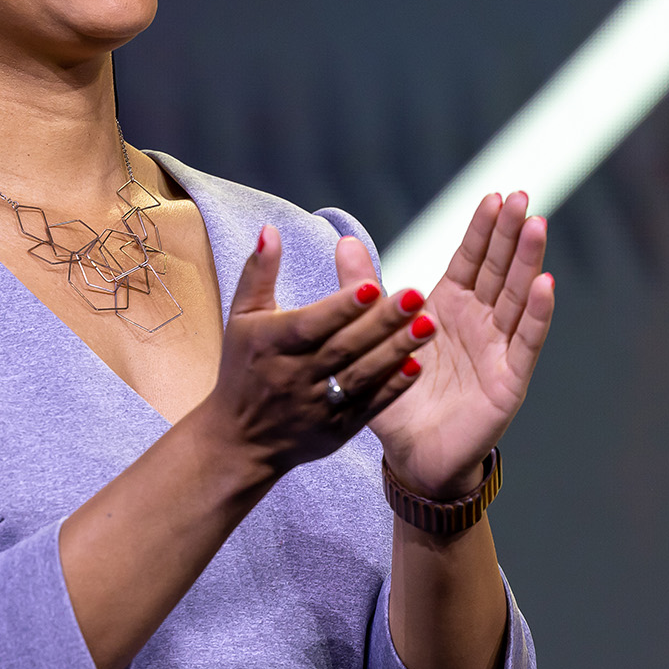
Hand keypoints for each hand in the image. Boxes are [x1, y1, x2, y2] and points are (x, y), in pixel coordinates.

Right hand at [198, 224, 432, 475]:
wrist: (240, 440)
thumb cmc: (243, 366)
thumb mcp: (243, 317)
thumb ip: (259, 271)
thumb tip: (271, 228)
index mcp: (271, 344)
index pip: (310, 325)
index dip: (340, 307)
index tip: (372, 286)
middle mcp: (294, 376)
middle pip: (342, 348)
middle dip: (380, 323)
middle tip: (416, 295)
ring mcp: (317, 406)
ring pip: (361, 376)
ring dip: (396, 351)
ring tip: (429, 326)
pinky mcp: (337, 430)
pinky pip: (369, 407)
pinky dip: (392, 388)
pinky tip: (418, 366)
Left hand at [360, 192, 555, 498]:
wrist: (412, 456)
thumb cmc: (396, 395)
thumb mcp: (373, 336)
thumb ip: (362, 289)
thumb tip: (344, 240)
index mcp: (448, 308)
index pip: (470, 260)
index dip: (482, 229)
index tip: (493, 194)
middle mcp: (479, 323)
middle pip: (498, 269)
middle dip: (510, 233)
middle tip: (522, 195)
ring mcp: (498, 349)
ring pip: (516, 297)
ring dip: (528, 262)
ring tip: (536, 224)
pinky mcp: (509, 380)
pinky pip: (525, 342)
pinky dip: (536, 314)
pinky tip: (545, 284)